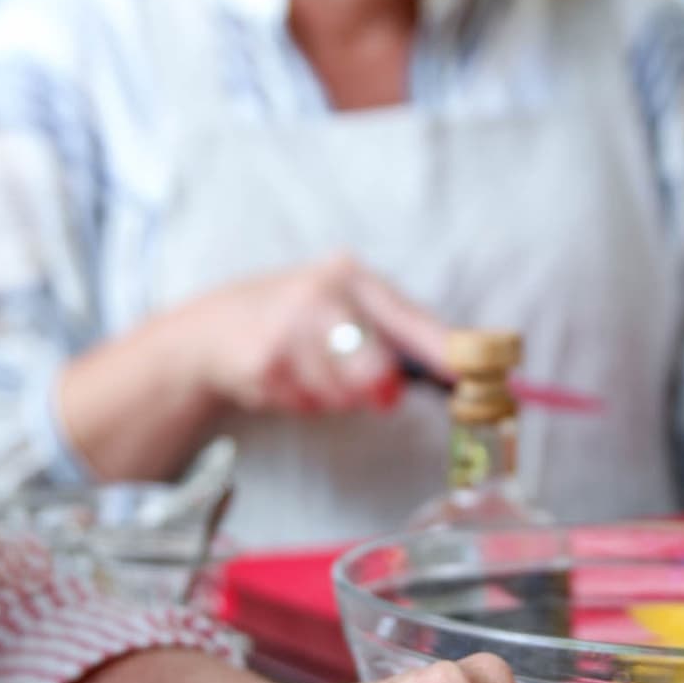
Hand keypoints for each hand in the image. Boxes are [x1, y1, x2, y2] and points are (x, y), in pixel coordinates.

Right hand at [188, 253, 451, 416]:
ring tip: (311, 371)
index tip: (470, 378)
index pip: (409, 319)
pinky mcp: (262, 365)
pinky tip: (285, 378)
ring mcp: (287, 331)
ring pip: (342, 395)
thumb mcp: (345, 305)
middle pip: (373, 367)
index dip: (443, 352)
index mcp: (352, 277)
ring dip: (335, 397)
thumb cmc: (297, 317)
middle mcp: (321, 296)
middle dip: (377, 386)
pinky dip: (304, 402)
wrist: (213, 326)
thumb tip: (454, 373)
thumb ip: (397, 336)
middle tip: (379, 394)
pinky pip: (308, 405)